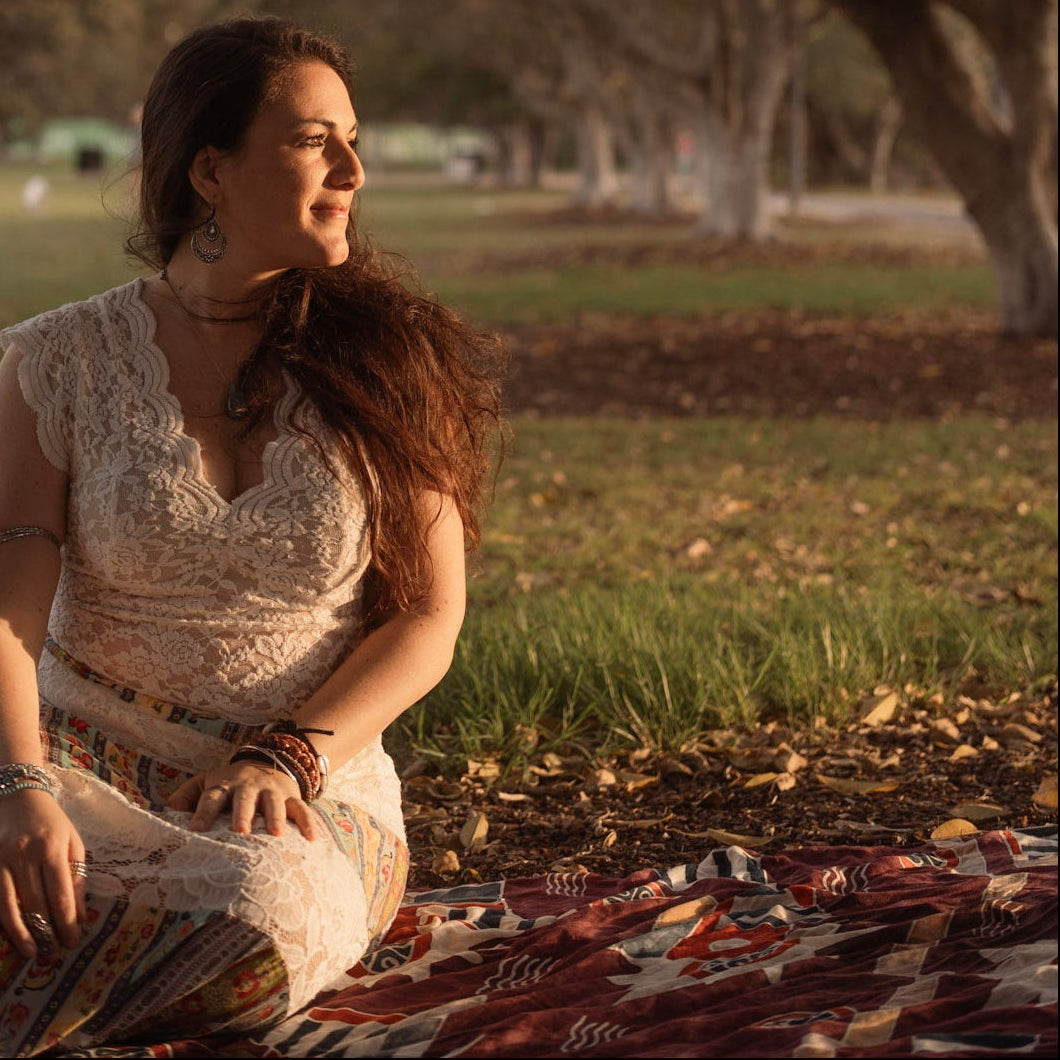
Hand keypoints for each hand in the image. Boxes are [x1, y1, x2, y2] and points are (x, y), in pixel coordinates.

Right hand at [0, 789, 87, 959]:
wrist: (17, 797)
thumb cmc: (51, 822)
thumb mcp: (73, 842)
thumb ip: (77, 877)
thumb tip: (80, 915)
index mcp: (51, 849)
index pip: (60, 894)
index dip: (66, 922)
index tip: (73, 941)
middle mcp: (24, 856)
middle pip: (34, 904)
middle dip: (46, 932)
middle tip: (54, 953)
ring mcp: (1, 862)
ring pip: (9, 906)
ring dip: (21, 934)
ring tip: (32, 953)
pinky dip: (3, 920)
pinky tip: (10, 935)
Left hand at [166, 761, 317, 839]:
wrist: (266, 763)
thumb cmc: (229, 783)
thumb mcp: (205, 782)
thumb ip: (185, 796)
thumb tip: (165, 814)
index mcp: (224, 785)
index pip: (212, 796)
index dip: (204, 811)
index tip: (197, 828)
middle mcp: (248, 786)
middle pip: (245, 797)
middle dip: (243, 813)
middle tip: (240, 831)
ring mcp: (271, 790)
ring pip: (274, 801)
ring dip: (275, 816)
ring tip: (275, 834)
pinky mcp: (291, 796)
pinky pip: (302, 808)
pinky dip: (308, 823)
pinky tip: (312, 839)